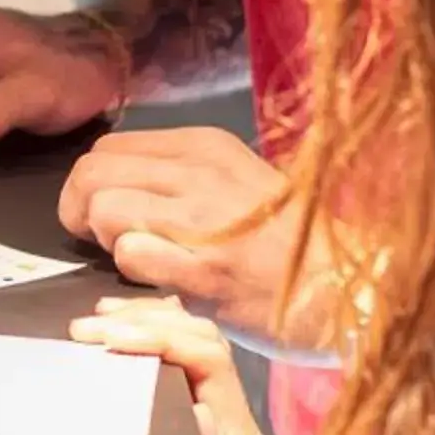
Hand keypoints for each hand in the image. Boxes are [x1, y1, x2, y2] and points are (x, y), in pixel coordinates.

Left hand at [61, 126, 331, 352]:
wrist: (353, 288)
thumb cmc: (294, 243)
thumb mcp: (240, 183)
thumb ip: (182, 178)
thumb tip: (121, 187)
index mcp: (207, 147)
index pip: (108, 148)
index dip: (94, 185)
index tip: (108, 214)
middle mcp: (200, 172)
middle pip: (91, 172)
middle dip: (81, 210)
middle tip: (105, 241)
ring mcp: (202, 220)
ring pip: (101, 207)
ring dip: (107, 239)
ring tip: (143, 260)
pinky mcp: (205, 270)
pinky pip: (129, 255)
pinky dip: (131, 271)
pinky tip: (162, 281)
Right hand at [73, 297, 290, 434]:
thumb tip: (203, 420)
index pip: (206, 358)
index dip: (160, 337)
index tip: (110, 338)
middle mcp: (239, 417)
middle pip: (202, 337)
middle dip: (145, 320)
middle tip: (89, 329)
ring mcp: (229, 418)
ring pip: (200, 342)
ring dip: (151, 323)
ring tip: (103, 322)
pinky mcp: (216, 426)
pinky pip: (192, 363)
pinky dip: (160, 340)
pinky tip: (134, 337)